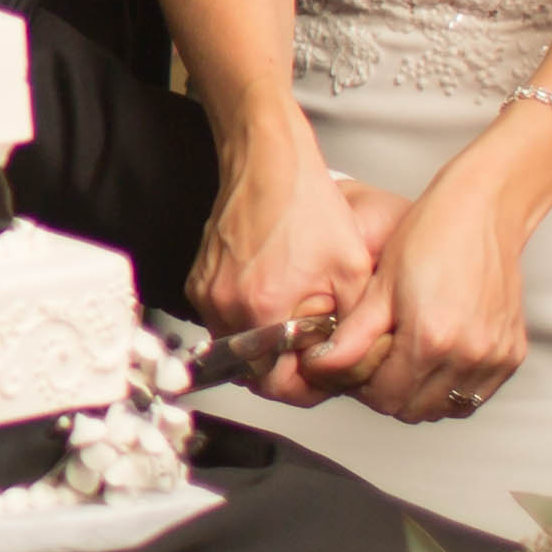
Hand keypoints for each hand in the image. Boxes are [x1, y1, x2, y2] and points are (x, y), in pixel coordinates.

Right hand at [190, 120, 382, 405]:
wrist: (269, 163)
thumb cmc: (306, 206)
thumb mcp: (351, 272)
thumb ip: (350, 328)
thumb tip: (343, 364)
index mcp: (262, 309)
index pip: (275, 386)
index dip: (305, 388)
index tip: (321, 377)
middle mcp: (225, 306)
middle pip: (252, 369)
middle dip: (285, 367)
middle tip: (314, 349)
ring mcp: (207, 293)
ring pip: (236, 345)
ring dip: (265, 343)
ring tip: (297, 316)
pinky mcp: (200, 280)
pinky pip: (224, 318)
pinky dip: (248, 317)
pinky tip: (275, 293)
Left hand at [349, 174, 530, 424]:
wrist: (484, 212)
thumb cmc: (430, 237)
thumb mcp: (379, 286)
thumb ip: (352, 337)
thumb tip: (322, 366)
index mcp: (430, 340)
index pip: (384, 397)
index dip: (363, 386)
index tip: (357, 365)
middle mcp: (468, 355)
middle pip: (414, 409)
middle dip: (388, 393)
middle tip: (378, 362)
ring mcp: (495, 357)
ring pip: (445, 408)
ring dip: (421, 393)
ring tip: (407, 359)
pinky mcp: (512, 354)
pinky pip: (475, 394)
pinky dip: (452, 386)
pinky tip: (436, 358)